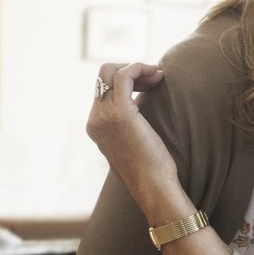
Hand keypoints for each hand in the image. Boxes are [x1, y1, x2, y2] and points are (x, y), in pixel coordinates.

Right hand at [86, 62, 178, 204]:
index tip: (150, 84)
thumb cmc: (151, 170)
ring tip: (158, 76)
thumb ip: (129, 129)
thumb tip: (141, 117)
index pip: (103, 89)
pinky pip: (124, 75)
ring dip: (137, 68)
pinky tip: (158, 75)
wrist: (153, 186)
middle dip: (130, 70)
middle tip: (155, 78)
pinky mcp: (120, 112)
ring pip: (111, 71)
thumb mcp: (133, 145)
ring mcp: (104, 115)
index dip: (127, 80)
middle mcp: (94, 119)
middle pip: (103, 76)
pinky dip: (140, 68)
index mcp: (96, 126)